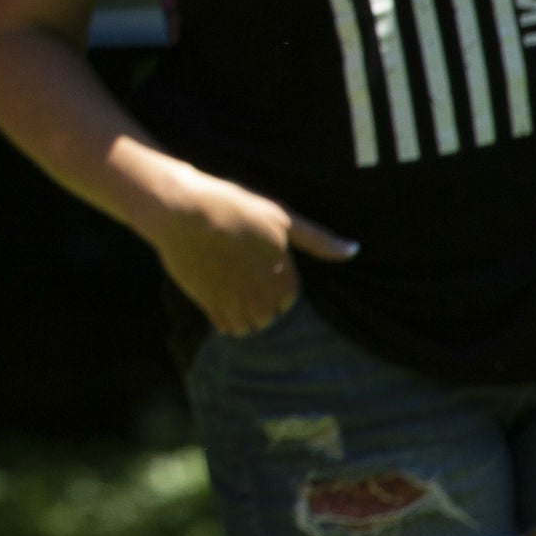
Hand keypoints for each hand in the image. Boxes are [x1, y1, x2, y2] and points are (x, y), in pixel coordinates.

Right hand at [147, 166, 354, 335]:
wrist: (182, 211)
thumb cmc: (234, 208)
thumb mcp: (281, 218)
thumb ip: (318, 240)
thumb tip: (354, 250)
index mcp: (284, 281)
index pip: (288, 299)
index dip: (274, 280)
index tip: (257, 260)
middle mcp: (262, 300)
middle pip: (268, 317)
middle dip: (258, 301)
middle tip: (240, 272)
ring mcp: (234, 306)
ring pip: (248, 326)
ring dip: (241, 313)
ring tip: (228, 284)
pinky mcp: (207, 306)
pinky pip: (224, 327)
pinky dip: (222, 315)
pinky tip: (214, 291)